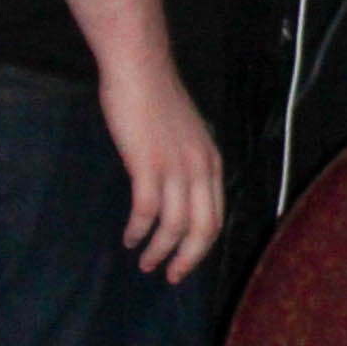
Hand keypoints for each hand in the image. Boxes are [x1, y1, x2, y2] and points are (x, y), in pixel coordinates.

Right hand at [99, 53, 224, 281]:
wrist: (140, 69)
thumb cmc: (158, 101)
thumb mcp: (186, 136)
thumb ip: (188, 163)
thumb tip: (181, 195)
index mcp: (212, 161)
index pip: (217, 216)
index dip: (202, 247)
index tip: (186, 264)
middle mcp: (201, 167)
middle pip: (204, 228)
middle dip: (188, 259)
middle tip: (170, 276)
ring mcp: (175, 166)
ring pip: (174, 225)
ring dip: (159, 250)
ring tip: (145, 261)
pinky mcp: (147, 164)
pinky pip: (146, 211)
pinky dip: (138, 230)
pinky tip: (129, 236)